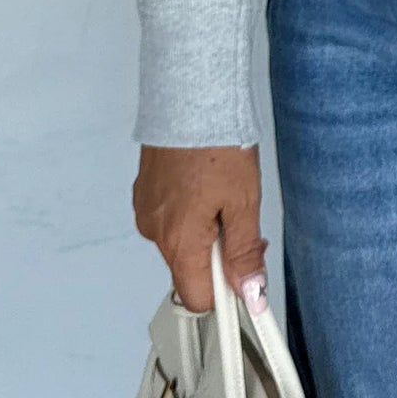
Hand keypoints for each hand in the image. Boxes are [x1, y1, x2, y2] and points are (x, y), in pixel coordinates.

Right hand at [133, 144, 265, 313]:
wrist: (189, 98)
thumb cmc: (216, 142)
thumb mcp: (244, 201)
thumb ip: (245, 253)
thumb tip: (251, 292)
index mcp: (179, 240)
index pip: (198, 299)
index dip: (226, 292)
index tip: (245, 277)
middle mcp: (155, 232)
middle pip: (191, 270)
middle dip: (218, 255)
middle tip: (239, 216)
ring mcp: (146, 212)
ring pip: (182, 243)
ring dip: (204, 230)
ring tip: (221, 192)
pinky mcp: (145, 195)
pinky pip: (171, 220)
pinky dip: (190, 212)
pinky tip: (204, 184)